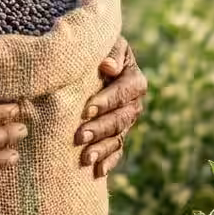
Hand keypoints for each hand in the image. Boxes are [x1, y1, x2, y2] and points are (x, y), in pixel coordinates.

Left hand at [75, 37, 146, 177]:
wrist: (93, 59)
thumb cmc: (97, 47)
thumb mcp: (105, 42)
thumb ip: (110, 53)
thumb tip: (108, 68)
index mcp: (134, 79)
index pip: (124, 92)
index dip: (107, 101)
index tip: (87, 108)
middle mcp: (134, 102)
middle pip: (121, 118)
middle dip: (100, 128)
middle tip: (80, 136)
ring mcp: (126, 120)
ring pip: (118, 137)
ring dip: (102, 148)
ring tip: (85, 158)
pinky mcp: (118, 132)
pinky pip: (117, 150)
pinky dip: (109, 161)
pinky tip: (98, 172)